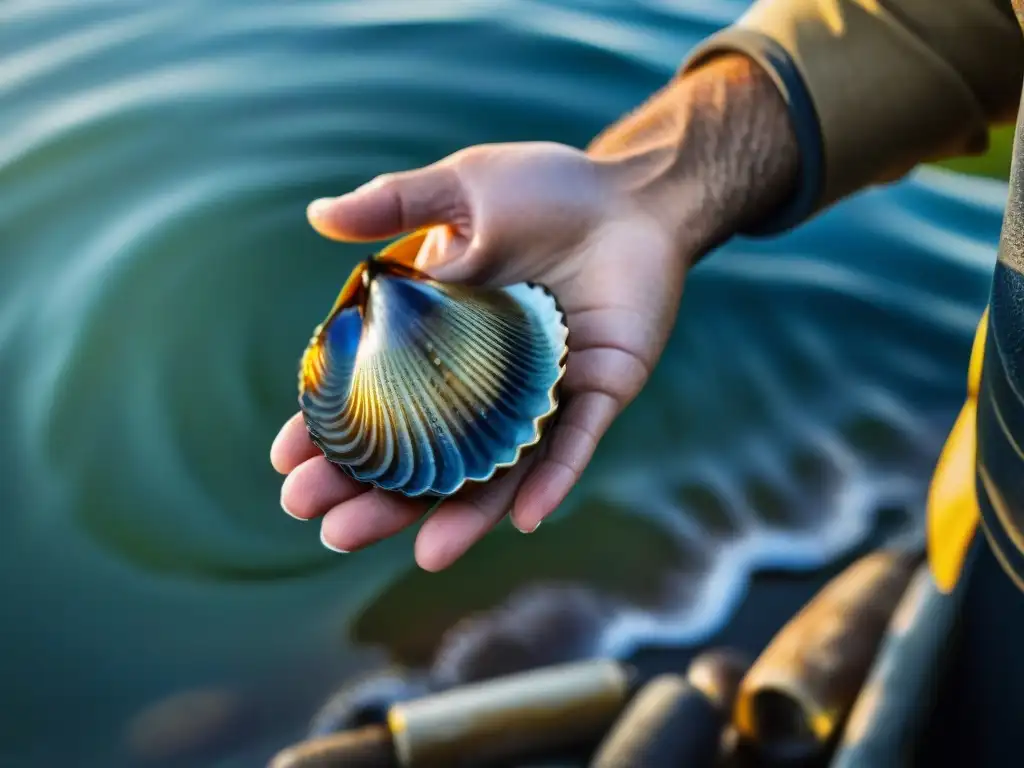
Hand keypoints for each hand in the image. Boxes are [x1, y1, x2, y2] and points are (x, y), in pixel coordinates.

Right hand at [271, 141, 696, 569]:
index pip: (378, 397)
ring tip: (420, 553)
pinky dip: (552, 480)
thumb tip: (317, 215)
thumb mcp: (462, 188)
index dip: (335, 431)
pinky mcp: (598, 393)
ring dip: (462, 512)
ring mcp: (542, 394)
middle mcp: (487, 380)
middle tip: (327, 524)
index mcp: (444, 338)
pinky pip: (574, 444)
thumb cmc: (550, 189)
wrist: (636, 193)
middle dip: (381, 492)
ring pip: (498, 467)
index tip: (287, 462)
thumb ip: (395, 204)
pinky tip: (523, 519)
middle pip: (428, 451)